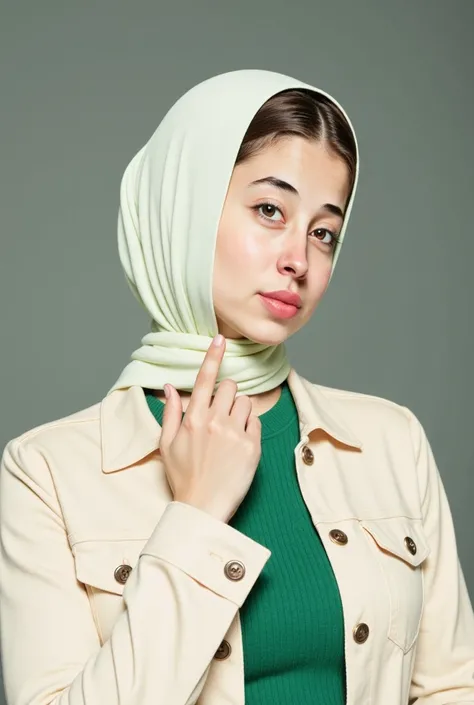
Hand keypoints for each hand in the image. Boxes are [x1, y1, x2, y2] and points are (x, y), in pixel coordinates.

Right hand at [159, 335, 261, 522]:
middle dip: (227, 394)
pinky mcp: (253, 447)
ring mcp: (236, 434)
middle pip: (230, 386)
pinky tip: (238, 445)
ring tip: (229, 433)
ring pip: (245, 403)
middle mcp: (215, 421)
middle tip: (220, 413)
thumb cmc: (183, 477)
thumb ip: (171, 412)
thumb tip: (171, 387)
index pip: (205, 378)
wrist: (203, 508)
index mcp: (193, 418)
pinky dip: (249, 428)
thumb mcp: (167, 444)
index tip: (220, 338)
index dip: (213, 355)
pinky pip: (256, 422)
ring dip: (238, 411)